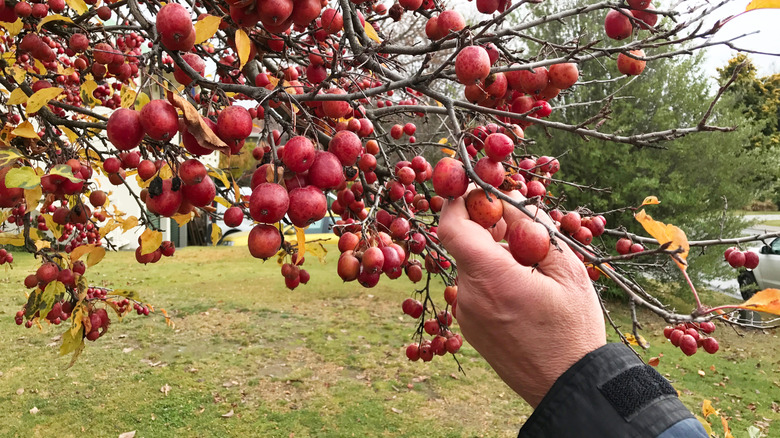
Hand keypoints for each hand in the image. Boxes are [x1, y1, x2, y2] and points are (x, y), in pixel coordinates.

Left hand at [438, 189, 605, 406]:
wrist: (568, 387)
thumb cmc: (574, 329)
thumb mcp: (567, 271)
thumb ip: (535, 230)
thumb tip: (512, 199)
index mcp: (490, 277)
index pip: (451, 225)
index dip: (457, 200)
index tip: (474, 187)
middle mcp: (468, 296)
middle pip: (464, 244)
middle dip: (486, 227)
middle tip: (518, 223)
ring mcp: (465, 314)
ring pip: (471, 267)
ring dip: (492, 254)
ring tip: (530, 264)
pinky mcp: (469, 328)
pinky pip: (474, 289)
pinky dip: (491, 278)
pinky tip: (522, 287)